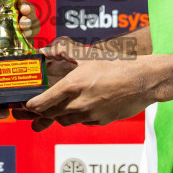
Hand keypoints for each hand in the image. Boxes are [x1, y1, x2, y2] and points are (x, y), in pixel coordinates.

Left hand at [0, 0, 40, 86]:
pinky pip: (21, 48)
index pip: (13, 1)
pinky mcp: (6, 51)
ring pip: (26, 31)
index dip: (22, 3)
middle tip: (24, 25)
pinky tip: (26, 48)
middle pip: (24, 16)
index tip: (24, 9)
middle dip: (29, 18)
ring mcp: (6, 36)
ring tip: (25, 34)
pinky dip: (27, 47)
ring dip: (30, 31)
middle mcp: (2, 21)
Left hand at [24, 58, 156, 130]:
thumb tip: (45, 50)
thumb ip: (64, 51)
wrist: (143, 80)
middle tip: (38, 108)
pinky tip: (85, 106)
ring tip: (62, 105)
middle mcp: (78, 104)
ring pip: (65, 121)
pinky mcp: (101, 122)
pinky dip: (79, 117)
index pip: (42, 103)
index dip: (31, 106)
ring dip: (60, 115)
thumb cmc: (118, 65)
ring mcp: (90, 115)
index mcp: (72, 86)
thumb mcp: (88, 55)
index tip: (28, 104)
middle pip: (50, 115)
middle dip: (42, 112)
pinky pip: (83, 122)